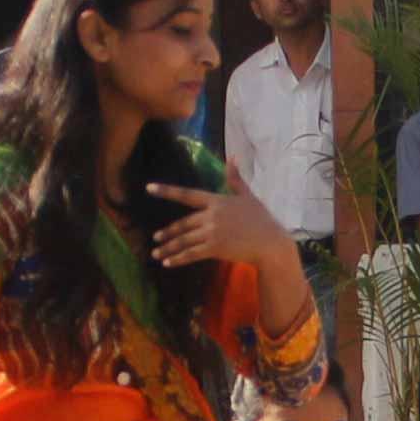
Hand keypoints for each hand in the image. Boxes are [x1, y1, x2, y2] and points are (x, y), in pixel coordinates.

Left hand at [148, 175, 285, 272]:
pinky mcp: (215, 249)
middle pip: (183, 224)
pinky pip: (191, 254)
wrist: (270, 243)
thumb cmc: (261, 219)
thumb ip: (235, 179)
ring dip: (168, 248)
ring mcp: (212, 233)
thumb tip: (233, 157)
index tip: (148, 188)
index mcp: (217, 201)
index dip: (166, 191)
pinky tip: (168, 263)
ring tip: (156, 253)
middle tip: (155, 238)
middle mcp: (211, 216)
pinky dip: (178, 259)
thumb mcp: (248, 196)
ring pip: (184, 240)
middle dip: (167, 233)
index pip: (187, 194)